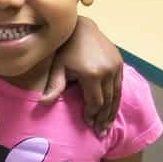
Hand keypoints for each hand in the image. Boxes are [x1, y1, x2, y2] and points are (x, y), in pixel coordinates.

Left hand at [44, 17, 122, 134]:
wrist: (81, 28)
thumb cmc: (65, 48)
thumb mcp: (58, 67)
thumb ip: (54, 86)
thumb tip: (42, 103)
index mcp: (92, 74)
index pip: (95, 102)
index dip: (91, 115)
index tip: (88, 125)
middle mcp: (108, 71)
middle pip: (108, 101)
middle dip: (103, 118)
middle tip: (101, 133)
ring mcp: (116, 67)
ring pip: (116, 95)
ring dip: (112, 112)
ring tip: (108, 126)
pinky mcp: (120, 63)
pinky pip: (119, 86)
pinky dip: (116, 99)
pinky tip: (112, 109)